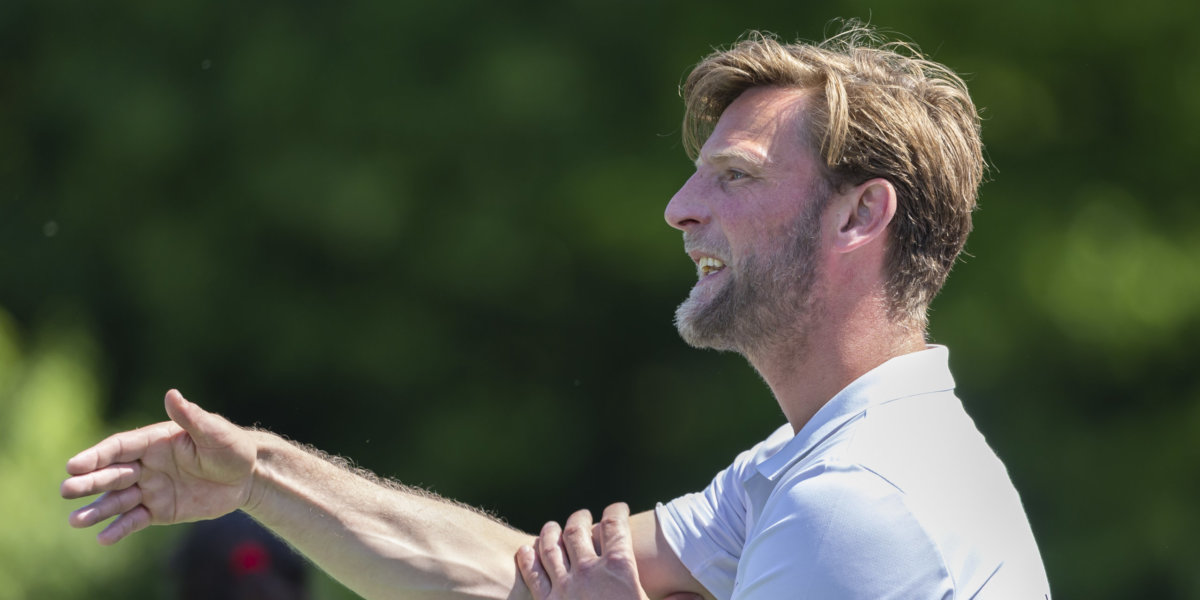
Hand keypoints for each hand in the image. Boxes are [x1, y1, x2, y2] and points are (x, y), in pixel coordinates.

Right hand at [60, 390, 256, 544]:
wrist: (247, 476)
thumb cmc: (231, 447)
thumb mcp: (214, 432)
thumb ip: (191, 418)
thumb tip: (172, 394)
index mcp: (154, 442)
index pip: (118, 448)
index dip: (95, 456)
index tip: (73, 466)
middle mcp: (146, 465)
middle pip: (111, 474)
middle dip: (88, 482)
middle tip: (66, 490)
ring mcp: (150, 488)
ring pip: (118, 500)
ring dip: (97, 510)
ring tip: (76, 521)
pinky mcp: (159, 510)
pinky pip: (135, 520)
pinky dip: (119, 529)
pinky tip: (102, 538)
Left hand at [517, 503, 701, 599]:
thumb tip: (696, 597)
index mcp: (619, 570)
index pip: (616, 525)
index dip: (617, 511)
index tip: (619, 508)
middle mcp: (588, 571)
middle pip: (577, 530)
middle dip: (581, 518)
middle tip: (584, 516)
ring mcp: (564, 587)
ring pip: (550, 546)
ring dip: (551, 532)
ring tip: (553, 527)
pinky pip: (533, 574)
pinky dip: (529, 558)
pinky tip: (528, 551)